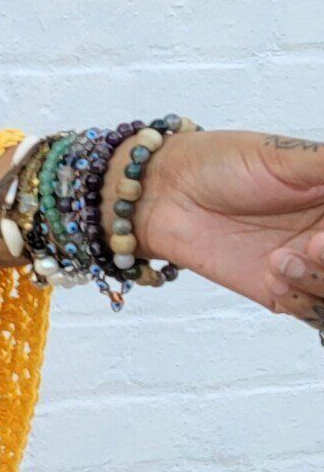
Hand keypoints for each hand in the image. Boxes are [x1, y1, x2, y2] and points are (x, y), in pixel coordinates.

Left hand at [129, 127, 323, 328]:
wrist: (164, 194)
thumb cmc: (222, 163)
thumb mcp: (287, 158)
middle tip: (315, 244)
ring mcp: (310, 265)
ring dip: (320, 279)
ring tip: (283, 258)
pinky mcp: (283, 292)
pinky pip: (312, 312)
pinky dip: (300, 298)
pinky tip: (272, 275)